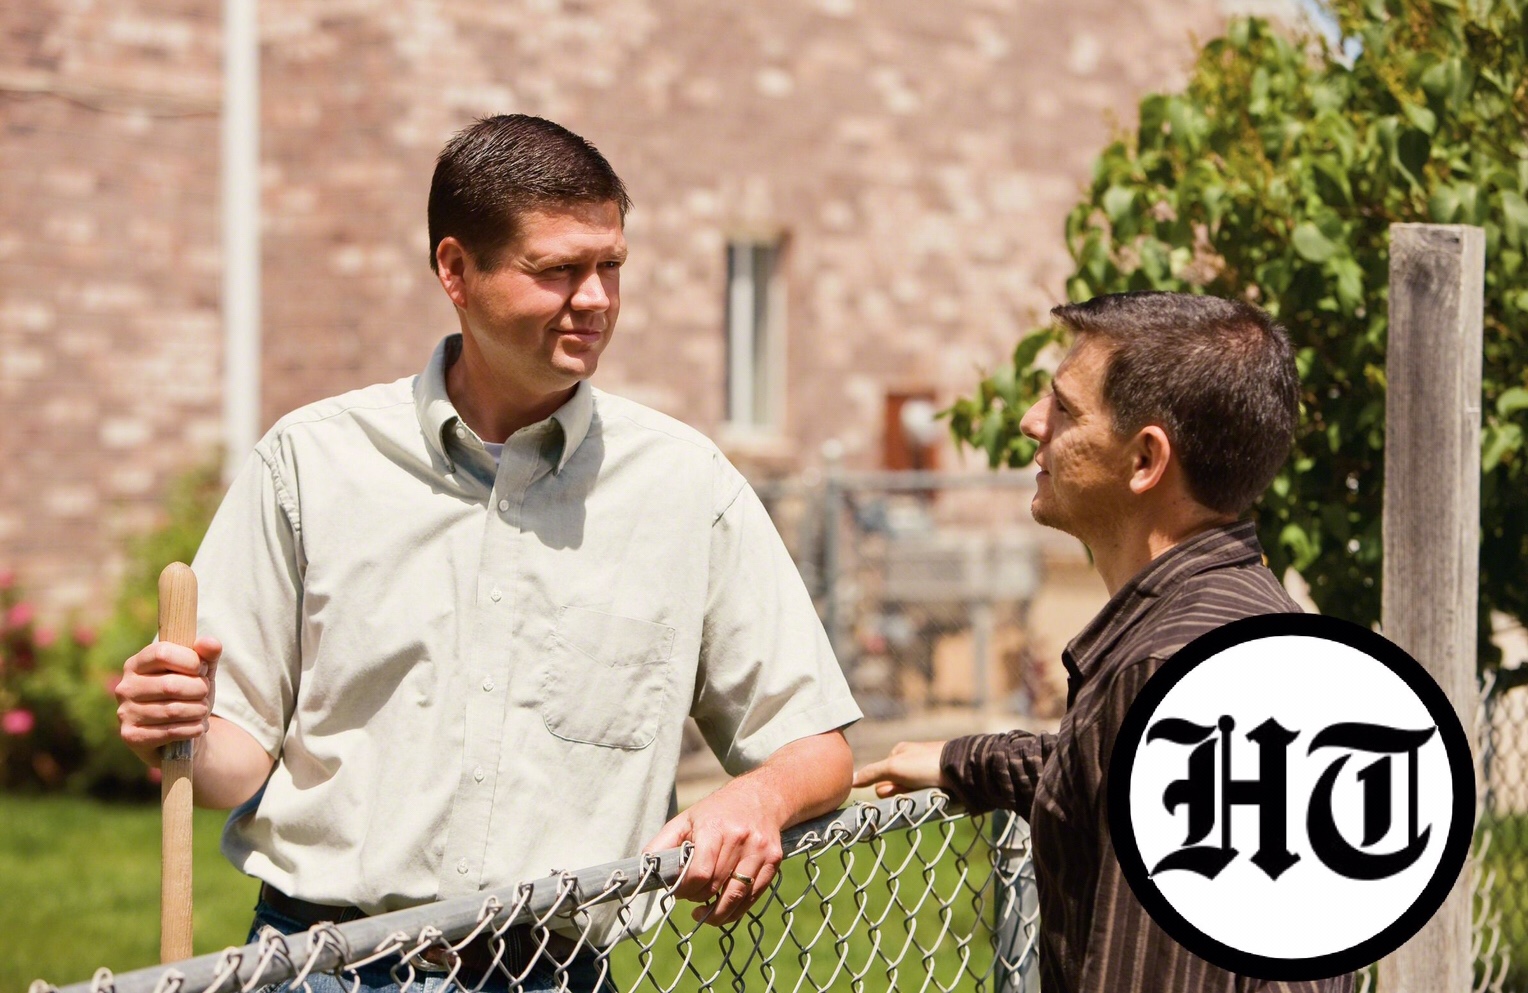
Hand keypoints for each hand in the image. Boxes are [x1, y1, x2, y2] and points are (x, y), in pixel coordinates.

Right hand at [114, 636, 221, 767]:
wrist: (182, 734)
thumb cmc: (189, 696)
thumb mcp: (201, 672)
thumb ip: (208, 655)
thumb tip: (209, 642)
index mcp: (137, 664)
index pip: (162, 653)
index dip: (190, 660)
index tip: (203, 669)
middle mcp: (125, 687)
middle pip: (170, 685)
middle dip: (198, 690)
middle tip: (205, 694)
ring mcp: (125, 712)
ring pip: (172, 710)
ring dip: (198, 711)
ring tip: (202, 710)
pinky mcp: (131, 736)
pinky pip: (170, 731)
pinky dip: (192, 728)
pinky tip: (198, 727)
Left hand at [643, 779, 785, 926]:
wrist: (761, 796)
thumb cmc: (717, 811)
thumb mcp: (686, 819)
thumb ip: (662, 844)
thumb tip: (643, 870)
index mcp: (714, 828)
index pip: (700, 873)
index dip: (686, 890)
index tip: (679, 892)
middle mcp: (740, 838)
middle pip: (716, 886)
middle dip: (699, 898)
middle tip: (691, 898)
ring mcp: (759, 850)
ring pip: (737, 895)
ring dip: (719, 913)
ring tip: (705, 915)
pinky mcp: (774, 860)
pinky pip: (754, 895)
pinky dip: (738, 909)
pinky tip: (725, 909)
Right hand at [851, 740, 948, 797]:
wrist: (959, 769)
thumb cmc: (924, 764)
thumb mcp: (893, 767)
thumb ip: (871, 773)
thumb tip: (850, 780)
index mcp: (900, 752)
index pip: (882, 775)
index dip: (886, 785)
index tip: (895, 786)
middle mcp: (912, 760)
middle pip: (895, 785)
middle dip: (899, 792)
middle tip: (911, 789)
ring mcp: (926, 772)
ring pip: (910, 791)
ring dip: (912, 795)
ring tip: (925, 791)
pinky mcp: (938, 782)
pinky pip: (925, 794)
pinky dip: (926, 797)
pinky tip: (932, 795)